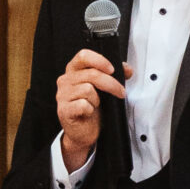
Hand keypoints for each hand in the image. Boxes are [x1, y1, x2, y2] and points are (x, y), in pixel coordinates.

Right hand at [56, 48, 129, 171]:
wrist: (83, 132)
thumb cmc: (92, 108)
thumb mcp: (102, 89)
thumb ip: (113, 75)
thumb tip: (127, 69)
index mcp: (73, 70)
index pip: (83, 56)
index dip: (99, 60)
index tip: (112, 69)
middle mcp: (65, 80)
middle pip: (91, 74)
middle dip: (111, 84)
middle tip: (121, 92)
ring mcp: (62, 95)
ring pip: (88, 90)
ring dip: (97, 100)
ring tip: (96, 105)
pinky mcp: (64, 109)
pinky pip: (83, 105)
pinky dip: (90, 110)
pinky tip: (88, 113)